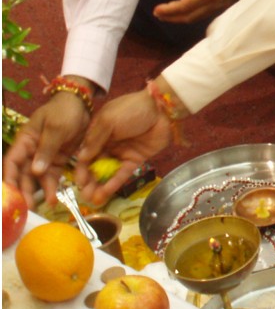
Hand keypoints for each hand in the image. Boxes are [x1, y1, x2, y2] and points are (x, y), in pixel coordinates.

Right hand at [2, 92, 90, 204]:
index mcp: (25, 141)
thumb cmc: (64, 111)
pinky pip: (52, 176)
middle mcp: (31, 151)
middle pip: (23, 174)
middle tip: (27, 207)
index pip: (12, 163)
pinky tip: (54, 198)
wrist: (82, 105)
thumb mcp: (56, 127)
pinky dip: (52, 186)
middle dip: (23, 190)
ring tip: (42, 206)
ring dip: (38, 191)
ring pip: (37, 178)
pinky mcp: (57, 160)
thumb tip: (35, 171)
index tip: (9, 195)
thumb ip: (47, 148)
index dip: (9, 179)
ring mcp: (44, 156)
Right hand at [74, 89, 171, 205]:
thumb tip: (80, 159)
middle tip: (84, 196)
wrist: (162, 109)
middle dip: (89, 181)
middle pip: (95, 166)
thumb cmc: (132, 109)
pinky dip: (113, 184)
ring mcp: (122, 152)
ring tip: (92, 200)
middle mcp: (108, 144)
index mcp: (99, 132)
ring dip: (99, 186)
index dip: (81, 169)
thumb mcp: (109, 120)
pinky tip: (104, 194)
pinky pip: (122, 173)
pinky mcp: (136, 159)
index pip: (85, 154)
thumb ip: (95, 140)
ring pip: (107, 172)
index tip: (77, 182)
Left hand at [152, 0, 252, 23]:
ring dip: (181, 18)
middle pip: (190, 16)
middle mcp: (215, 2)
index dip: (169, 10)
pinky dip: (192, 15)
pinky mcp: (224, 3)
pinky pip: (205, 14)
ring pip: (197, 17)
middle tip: (158, 14)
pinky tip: (186, 10)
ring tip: (168, 14)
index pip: (184, 6)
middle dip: (172, 17)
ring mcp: (221, 5)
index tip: (156, 10)